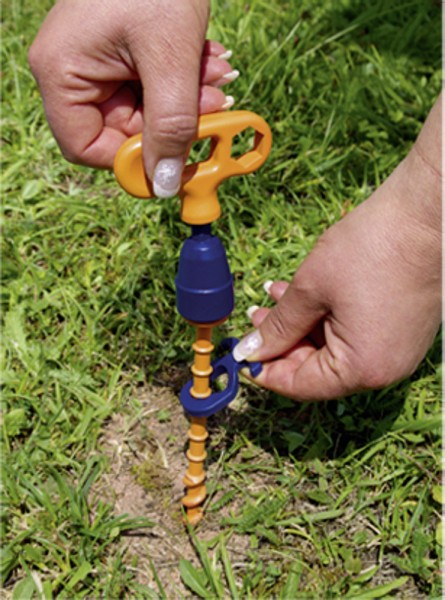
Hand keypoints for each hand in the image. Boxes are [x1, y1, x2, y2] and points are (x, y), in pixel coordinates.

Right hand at [28, 0, 236, 196]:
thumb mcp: (170, 59)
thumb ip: (170, 126)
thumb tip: (165, 185)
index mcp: (62, 71)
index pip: (86, 147)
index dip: (131, 161)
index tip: (174, 161)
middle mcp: (72, 70)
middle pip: (122, 130)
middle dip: (173, 123)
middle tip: (215, 108)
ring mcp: (98, 60)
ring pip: (145, 110)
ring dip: (186, 101)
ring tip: (218, 73)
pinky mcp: (122, 53)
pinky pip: (153, 86)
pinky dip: (183, 80)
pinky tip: (208, 59)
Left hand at [233, 96, 440, 400]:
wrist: (425, 215)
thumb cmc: (369, 249)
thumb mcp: (309, 289)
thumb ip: (277, 327)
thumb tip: (249, 352)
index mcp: (362, 368)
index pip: (302, 386)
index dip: (267, 370)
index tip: (243, 353)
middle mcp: (384, 368)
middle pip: (318, 369)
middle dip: (282, 342)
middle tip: (256, 317)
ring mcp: (397, 350)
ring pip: (334, 349)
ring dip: (301, 325)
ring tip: (274, 297)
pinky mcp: (402, 331)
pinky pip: (355, 335)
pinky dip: (327, 319)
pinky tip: (305, 294)